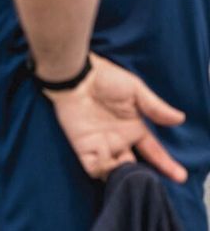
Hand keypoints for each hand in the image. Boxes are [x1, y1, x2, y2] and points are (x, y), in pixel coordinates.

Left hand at [45, 53, 185, 181]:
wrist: (77, 77)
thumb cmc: (106, 78)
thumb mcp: (136, 90)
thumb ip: (155, 107)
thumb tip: (180, 119)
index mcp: (135, 129)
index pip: (154, 151)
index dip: (166, 164)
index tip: (180, 176)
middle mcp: (120, 140)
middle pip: (135, 167)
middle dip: (144, 177)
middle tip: (148, 180)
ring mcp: (102, 145)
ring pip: (116, 171)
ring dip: (122, 175)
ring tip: (128, 170)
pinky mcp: (83, 147)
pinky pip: (93, 168)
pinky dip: (101, 171)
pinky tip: (108, 163)